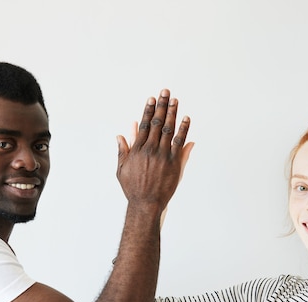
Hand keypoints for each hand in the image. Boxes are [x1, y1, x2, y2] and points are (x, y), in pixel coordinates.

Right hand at [116, 89, 192, 211]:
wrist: (146, 203)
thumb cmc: (132, 188)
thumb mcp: (122, 169)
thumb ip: (123, 150)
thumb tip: (121, 135)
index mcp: (137, 149)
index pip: (145, 125)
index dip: (149, 110)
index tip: (152, 99)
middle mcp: (150, 149)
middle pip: (158, 123)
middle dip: (162, 106)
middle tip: (165, 92)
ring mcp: (163, 155)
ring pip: (169, 129)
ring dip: (173, 113)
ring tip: (176, 100)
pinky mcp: (174, 162)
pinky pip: (180, 142)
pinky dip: (184, 129)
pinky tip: (186, 118)